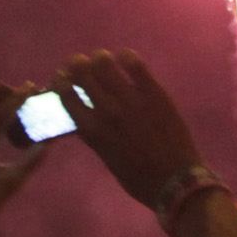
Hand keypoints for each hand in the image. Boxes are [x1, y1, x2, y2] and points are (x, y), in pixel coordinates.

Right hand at [60, 50, 208, 211]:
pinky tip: (124, 56)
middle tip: (79, 62)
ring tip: (101, 58)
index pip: (67, 96)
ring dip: (99, 58)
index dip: (61, 82)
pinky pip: (136, 67)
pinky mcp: (154, 94)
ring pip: (105, 65)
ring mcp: (131, 100)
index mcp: (92, 130)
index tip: (62, 77)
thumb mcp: (107, 159)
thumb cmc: (138, 178)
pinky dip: (127, 57)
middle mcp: (107, 111)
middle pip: (83, 75)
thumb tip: (85, 116)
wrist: (175, 181)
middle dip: (77, 65)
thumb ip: (95, 135)